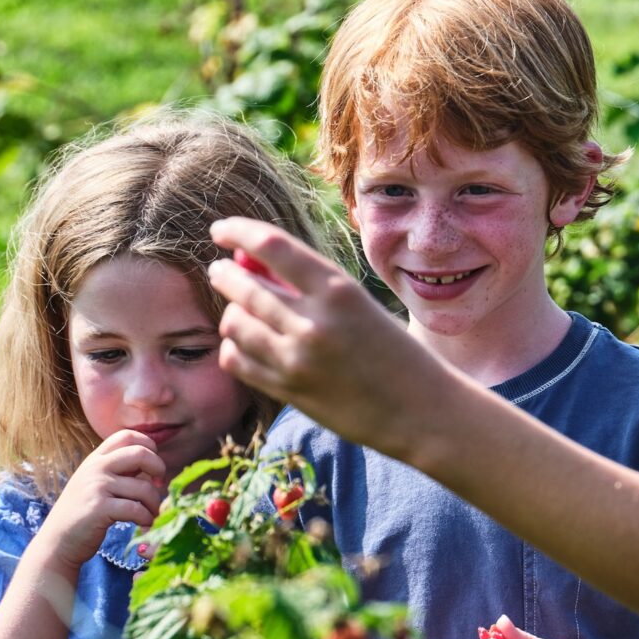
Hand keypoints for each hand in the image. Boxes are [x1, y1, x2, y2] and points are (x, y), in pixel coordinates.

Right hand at [36, 429, 167, 571]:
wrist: (56, 543)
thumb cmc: (82, 515)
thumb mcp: (95, 484)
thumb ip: (118, 470)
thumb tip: (151, 461)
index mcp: (96, 459)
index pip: (128, 435)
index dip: (149, 446)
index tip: (153, 468)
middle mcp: (95, 467)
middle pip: (141, 454)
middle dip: (159, 468)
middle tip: (160, 485)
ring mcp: (97, 486)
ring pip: (144, 487)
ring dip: (155, 504)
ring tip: (152, 515)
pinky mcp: (99, 508)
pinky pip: (136, 509)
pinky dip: (146, 519)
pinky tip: (144, 525)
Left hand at [208, 220, 448, 453]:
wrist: (417, 409)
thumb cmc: (389, 348)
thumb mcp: (356, 304)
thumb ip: (307, 282)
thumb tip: (246, 259)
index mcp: (338, 290)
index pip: (271, 246)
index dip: (238, 231)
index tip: (221, 230)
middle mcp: (314, 323)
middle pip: (243, 285)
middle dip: (224, 274)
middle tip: (220, 271)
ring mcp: (298, 360)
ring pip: (234, 323)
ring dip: (232, 313)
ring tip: (242, 313)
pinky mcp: (288, 391)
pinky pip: (237, 360)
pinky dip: (234, 347)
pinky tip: (247, 343)